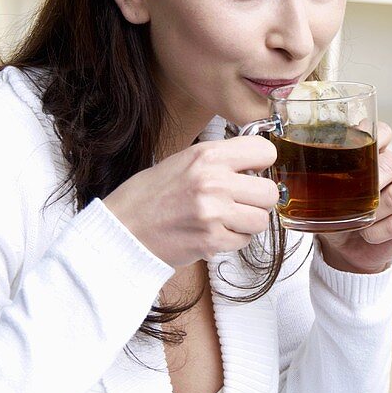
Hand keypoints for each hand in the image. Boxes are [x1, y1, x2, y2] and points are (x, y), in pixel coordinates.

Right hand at [103, 136, 279, 268]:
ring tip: (224, 219)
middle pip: (270, 192)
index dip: (261, 164)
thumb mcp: (183, 161)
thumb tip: (255, 165)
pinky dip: (233, 240)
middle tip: (239, 202)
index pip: (265, 151)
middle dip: (257, 200)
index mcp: (207, 155)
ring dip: (247, 222)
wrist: (122, 230)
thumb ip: (220, 160)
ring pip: (261, 220)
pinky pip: (244, 241)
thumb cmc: (149, 196)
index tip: (252, 171)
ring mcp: (214, 213)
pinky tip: (212, 233)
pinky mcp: (212, 241)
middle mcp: (214, 181)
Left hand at [317, 122, 391, 273]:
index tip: (364, 144)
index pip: (383, 132)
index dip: (376, 136)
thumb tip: (289, 176)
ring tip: (360, 223)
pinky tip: (370, 234)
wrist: (347, 249)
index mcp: (373, 155)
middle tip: (354, 200)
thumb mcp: (320, 196)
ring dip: (374, 214)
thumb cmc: (335, 216)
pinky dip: (381, 232)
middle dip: (372, 184)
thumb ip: (314, 182)